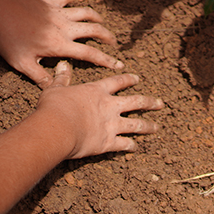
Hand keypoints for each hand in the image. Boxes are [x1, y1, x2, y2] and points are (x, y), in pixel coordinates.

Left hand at [0, 0, 123, 87]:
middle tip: (114, 42)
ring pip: (85, 12)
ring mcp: (58, 13)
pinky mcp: (49, 2)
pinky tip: (75, 3)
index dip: (106, 60)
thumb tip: (54, 88)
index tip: (118, 65)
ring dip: (96, 17)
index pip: (90, 53)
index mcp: (60, 44)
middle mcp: (64, 27)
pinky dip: (73, 1)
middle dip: (108, 36)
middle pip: (94, 29)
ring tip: (102, 23)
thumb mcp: (22, 64)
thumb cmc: (8, 39)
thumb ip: (40, 77)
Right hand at [38, 61, 162, 157]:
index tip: (137, 79)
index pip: (117, 82)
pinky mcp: (108, 142)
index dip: (128, 79)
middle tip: (160, 103)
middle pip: (135, 102)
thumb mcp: (56, 89)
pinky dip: (131, 146)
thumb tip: (62, 65)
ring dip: (148, 126)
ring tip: (156, 127)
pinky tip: (135, 147)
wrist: (57, 128)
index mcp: (97, 92)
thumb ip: (62, 78)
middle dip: (149, 102)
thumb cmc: (53, 107)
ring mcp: (111, 125)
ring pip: (136, 124)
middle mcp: (109, 106)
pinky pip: (124, 144)